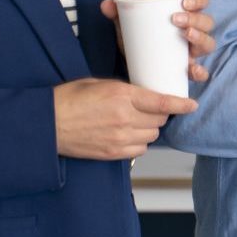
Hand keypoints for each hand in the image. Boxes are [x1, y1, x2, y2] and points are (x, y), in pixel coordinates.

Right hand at [53, 78, 195, 159]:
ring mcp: (119, 138)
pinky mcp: (112, 153)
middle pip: (159, 120)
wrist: (46, 124)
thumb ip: (125, 90)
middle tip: (148, 111)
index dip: (180, 104)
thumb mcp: (98, 84)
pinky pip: (139, 151)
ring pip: (151, 137)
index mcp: (122, 96)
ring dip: (148, 130)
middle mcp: (125, 118)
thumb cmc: (68, 99)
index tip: (191, 105)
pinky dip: (139, 144)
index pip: (162, 102)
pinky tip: (128, 136)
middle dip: (158, 115)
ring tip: (134, 123)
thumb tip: (143, 95)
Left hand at [99, 0, 218, 82]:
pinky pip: (201, 71)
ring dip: (200, 38)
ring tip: (185, 35)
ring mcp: (193, 51)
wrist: (136, 62)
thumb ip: (117, 14)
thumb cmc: (139, 37)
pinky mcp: (188, 69)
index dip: (198, 0)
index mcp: (185, 14)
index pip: (201, 1)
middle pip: (207, 22)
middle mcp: (194, 31)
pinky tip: (192, 69)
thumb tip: (106, 4)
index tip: (184, 2)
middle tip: (176, 19)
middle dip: (195, 19)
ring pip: (208, 43)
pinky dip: (200, 71)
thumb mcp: (129, 25)